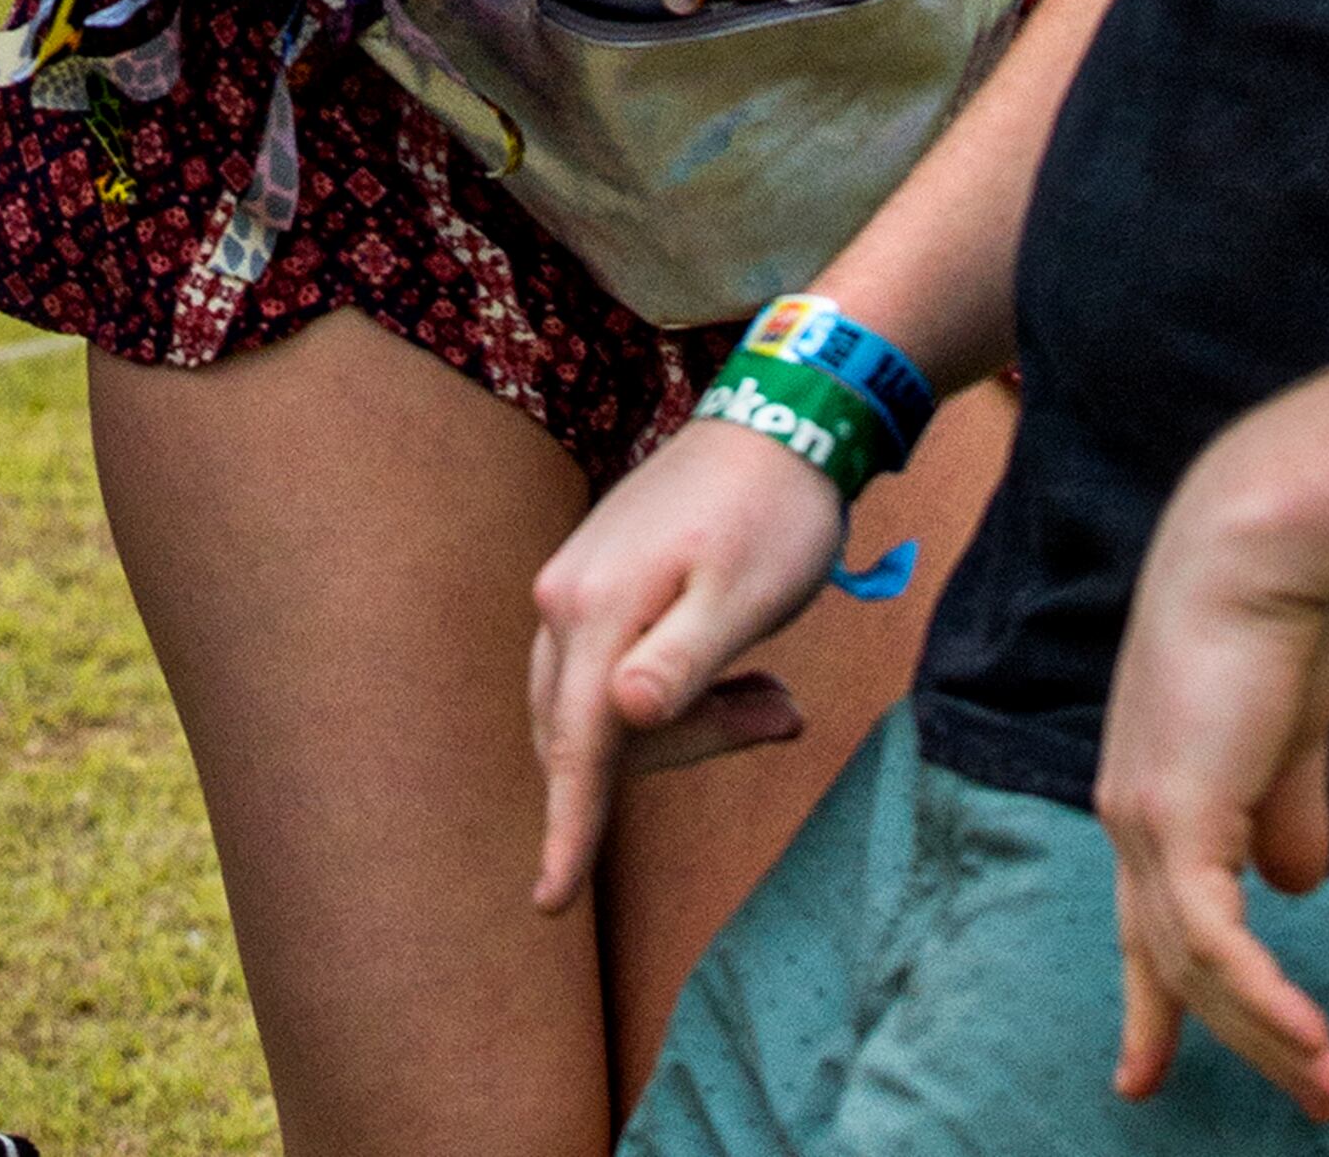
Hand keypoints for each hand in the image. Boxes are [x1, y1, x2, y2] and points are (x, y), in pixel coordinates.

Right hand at [529, 415, 849, 908]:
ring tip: (772, 696)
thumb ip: (684, 662)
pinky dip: (671, 695)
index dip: (569, 829)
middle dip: (676, 751)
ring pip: (602, 708)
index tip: (550, 903)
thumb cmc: (770, 520)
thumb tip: (623, 717)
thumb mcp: (744, 599)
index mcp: (592, 610)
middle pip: (590, 734)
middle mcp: (562, 598)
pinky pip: (612, 672)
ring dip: (682, 724)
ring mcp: (573, 586)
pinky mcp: (595, 581)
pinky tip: (740, 676)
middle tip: (778, 714)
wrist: (775, 423)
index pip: (577, 746)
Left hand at [1094, 453, 1328, 1121]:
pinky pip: (1216, 942)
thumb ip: (1282, 813)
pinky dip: (1263, 998)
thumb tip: (1295, 887)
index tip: (1140, 1078)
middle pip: (1171, 960)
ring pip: (1196, 965)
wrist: (1255, 549)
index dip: (1147, 1004)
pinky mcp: (1178, 816)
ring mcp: (1146, 817)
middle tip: (1314, 1099)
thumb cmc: (1274, 623)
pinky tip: (1309, 1037)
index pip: (1141, 923)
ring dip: (1268, 1033)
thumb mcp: (1284, 737)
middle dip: (1240, 1040)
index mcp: (1149, 793)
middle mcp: (1129, 814)